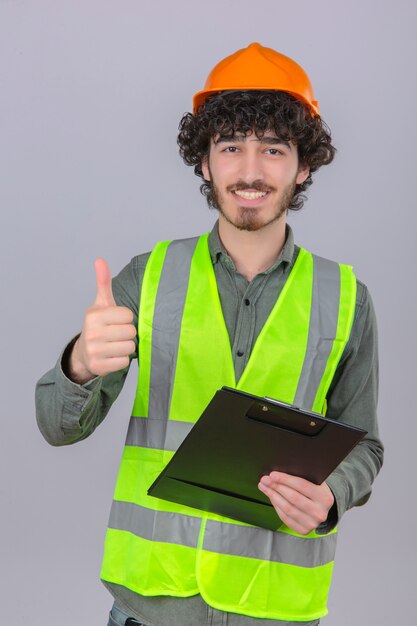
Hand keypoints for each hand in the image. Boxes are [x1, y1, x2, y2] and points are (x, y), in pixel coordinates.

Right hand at [69, 259, 135, 382]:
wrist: (84, 353)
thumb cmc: (99, 325)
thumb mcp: (101, 304)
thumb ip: (103, 282)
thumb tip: (100, 260)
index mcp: (94, 315)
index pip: (128, 316)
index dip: (125, 319)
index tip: (115, 321)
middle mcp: (92, 332)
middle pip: (130, 332)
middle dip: (127, 333)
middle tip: (115, 334)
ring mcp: (94, 351)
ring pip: (130, 347)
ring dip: (126, 347)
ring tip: (114, 345)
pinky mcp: (99, 367)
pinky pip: (125, 362)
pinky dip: (121, 360)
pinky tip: (112, 356)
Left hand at [258, 471, 333, 534]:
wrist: (322, 508)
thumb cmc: (315, 490)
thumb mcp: (314, 481)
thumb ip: (302, 476)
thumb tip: (279, 473)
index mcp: (324, 497)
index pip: (302, 485)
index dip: (285, 479)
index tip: (272, 475)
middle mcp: (319, 512)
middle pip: (293, 498)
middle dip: (276, 487)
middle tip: (265, 480)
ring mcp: (312, 523)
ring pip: (287, 508)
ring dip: (273, 496)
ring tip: (264, 487)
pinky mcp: (303, 530)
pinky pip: (285, 518)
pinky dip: (276, 506)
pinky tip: (271, 497)